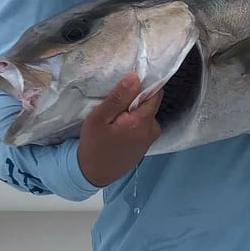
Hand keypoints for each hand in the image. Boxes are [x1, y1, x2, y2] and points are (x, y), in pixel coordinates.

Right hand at [76, 73, 162, 187]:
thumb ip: (118, 97)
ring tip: (116, 115)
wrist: (94, 174)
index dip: (144, 83)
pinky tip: (119, 126)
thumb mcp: (99, 118)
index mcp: (142, 121)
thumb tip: (135, 77)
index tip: (129, 82)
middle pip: (152, 102)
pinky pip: (144, 123)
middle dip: (137, 97)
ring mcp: (151, 137)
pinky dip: (134, 120)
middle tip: (117, 101)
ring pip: (147, 112)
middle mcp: (153, 128)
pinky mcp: (147, 142)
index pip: (155, 92)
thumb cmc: (94, 144)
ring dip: (134, 109)